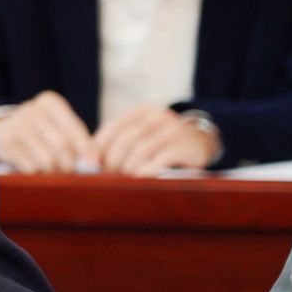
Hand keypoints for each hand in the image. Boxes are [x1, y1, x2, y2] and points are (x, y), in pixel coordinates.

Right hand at [0, 91, 95, 172]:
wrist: (4, 130)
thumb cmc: (42, 131)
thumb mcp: (59, 126)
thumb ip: (79, 140)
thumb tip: (95, 160)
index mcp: (49, 101)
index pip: (73, 127)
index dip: (85, 148)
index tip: (93, 162)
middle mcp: (31, 109)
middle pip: (61, 145)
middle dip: (69, 164)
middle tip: (69, 170)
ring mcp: (16, 124)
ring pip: (46, 159)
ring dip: (53, 170)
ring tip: (53, 169)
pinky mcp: (5, 141)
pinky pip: (30, 166)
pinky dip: (37, 173)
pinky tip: (36, 168)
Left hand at [93, 105, 218, 174]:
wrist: (203, 143)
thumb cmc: (163, 144)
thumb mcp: (143, 136)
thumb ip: (119, 143)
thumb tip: (88, 161)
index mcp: (143, 111)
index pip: (114, 126)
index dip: (98, 145)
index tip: (89, 162)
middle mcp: (159, 116)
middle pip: (127, 138)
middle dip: (113, 159)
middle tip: (107, 176)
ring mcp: (174, 130)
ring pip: (142, 149)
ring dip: (128, 167)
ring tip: (123, 179)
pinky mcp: (186, 146)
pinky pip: (161, 159)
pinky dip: (146, 170)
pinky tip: (140, 179)